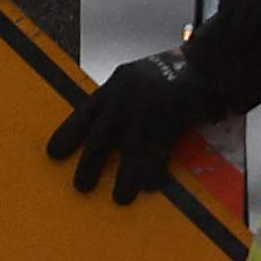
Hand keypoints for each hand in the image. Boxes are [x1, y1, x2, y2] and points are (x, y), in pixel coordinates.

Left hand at [46, 49, 224, 201]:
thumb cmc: (174, 74)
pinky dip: (155, 170)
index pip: (84, 112)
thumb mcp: (139, 80)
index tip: (52, 153)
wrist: (209, 63)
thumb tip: (106, 134)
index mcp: (115, 86)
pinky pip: (159, 150)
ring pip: (130, 148)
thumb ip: (122, 101)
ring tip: (120, 197)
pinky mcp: (170, 118)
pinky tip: (152, 187)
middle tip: (81, 187)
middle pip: (100, 135)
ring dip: (125, 175)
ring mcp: (147, 107)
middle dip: (90, 163)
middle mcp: (125, 96)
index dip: (68, 133)